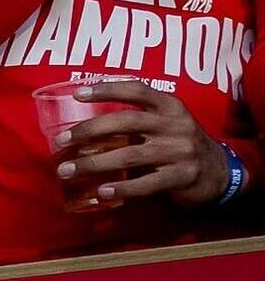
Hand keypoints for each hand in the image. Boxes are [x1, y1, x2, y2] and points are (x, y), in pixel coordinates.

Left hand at [54, 77, 225, 208]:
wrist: (219, 171)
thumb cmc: (178, 145)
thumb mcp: (165, 125)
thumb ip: (135, 122)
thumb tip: (82, 130)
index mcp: (170, 107)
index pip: (138, 90)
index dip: (107, 89)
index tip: (78, 93)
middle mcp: (176, 125)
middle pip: (127, 122)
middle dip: (89, 131)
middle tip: (61, 142)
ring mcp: (181, 151)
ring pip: (130, 155)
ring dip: (93, 163)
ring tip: (67, 170)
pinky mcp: (183, 176)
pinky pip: (147, 183)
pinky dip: (122, 188)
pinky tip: (101, 192)